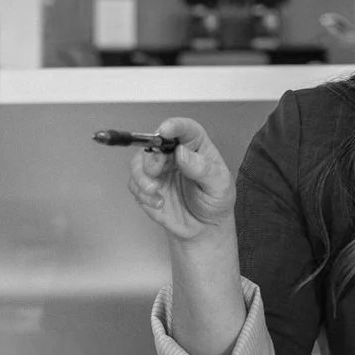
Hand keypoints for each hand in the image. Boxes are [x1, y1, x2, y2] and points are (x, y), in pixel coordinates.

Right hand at [126, 118, 234, 241]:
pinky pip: (135, 184)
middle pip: (155, 143)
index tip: (165, 130)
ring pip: (139, 162)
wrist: (205, 228)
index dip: (174, 126)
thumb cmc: (215, 202)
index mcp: (196, 147)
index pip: (185, 129)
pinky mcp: (147, 187)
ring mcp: (159, 170)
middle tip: (156, 170)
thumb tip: (182, 153)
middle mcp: (174, 154)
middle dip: (152, 156)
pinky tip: (158, 203)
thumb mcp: (219, 186)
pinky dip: (142, 193)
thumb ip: (203, 169)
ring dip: (142, 176)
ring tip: (154, 190)